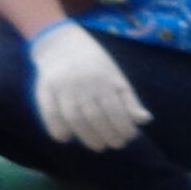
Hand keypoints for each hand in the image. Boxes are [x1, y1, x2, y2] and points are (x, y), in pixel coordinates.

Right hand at [28, 22, 145, 150]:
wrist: (62, 43)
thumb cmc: (96, 65)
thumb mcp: (117, 78)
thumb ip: (129, 100)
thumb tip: (145, 120)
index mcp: (103, 80)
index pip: (115, 110)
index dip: (122, 127)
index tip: (128, 137)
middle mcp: (83, 84)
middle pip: (94, 117)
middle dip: (107, 135)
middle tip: (115, 145)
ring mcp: (63, 86)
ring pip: (74, 117)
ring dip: (87, 136)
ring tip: (98, 146)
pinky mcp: (45, 88)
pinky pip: (49, 111)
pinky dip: (55, 127)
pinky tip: (64, 139)